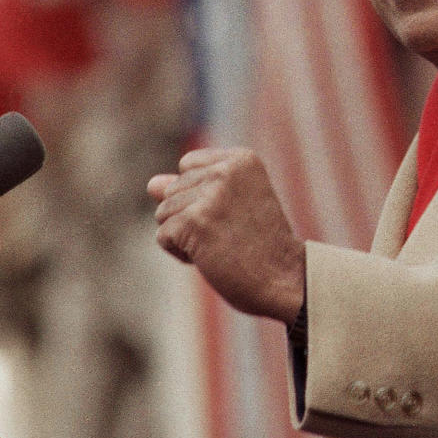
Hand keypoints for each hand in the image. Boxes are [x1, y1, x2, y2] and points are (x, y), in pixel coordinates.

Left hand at [147, 148, 304, 324]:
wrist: (285, 278)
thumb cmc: (261, 244)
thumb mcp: (231, 206)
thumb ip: (193, 188)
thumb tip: (152, 183)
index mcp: (241, 159)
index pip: (187, 165)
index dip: (200, 193)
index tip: (233, 213)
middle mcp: (226, 170)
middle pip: (171, 189)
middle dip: (190, 216)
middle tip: (231, 233)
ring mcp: (210, 195)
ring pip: (163, 212)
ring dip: (185, 236)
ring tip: (222, 245)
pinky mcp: (193, 222)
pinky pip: (163, 235)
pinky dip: (181, 254)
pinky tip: (211, 257)